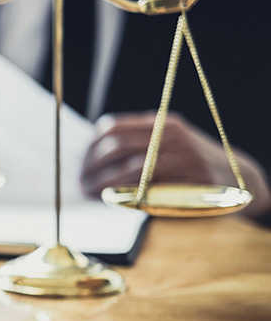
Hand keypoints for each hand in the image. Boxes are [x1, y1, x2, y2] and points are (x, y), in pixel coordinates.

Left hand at [82, 111, 270, 218]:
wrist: (240, 176)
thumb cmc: (193, 164)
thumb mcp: (168, 144)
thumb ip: (139, 144)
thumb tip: (94, 157)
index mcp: (160, 122)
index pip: (112, 127)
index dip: (90, 146)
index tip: (80, 162)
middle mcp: (170, 133)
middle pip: (115, 146)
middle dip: (91, 166)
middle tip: (81, 181)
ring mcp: (181, 154)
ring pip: (130, 166)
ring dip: (104, 182)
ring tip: (91, 192)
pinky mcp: (190, 176)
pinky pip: (150, 184)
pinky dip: (126, 191)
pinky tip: (113, 198)